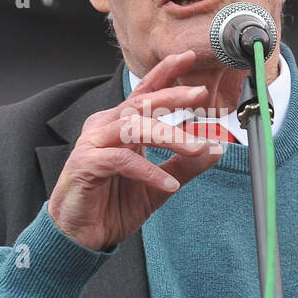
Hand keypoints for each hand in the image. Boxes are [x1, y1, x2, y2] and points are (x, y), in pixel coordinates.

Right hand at [47, 49, 224, 251]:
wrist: (82, 237)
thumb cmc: (112, 206)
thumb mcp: (159, 185)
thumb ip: (184, 165)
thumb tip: (215, 148)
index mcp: (121, 126)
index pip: (145, 94)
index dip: (166, 74)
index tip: (188, 60)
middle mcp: (105, 128)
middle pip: (141, 102)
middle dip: (171, 96)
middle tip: (199, 94)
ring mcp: (93, 144)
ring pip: (133, 127)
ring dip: (169, 135)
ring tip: (196, 148)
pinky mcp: (86, 164)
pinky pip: (122, 160)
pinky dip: (149, 171)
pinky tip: (169, 184)